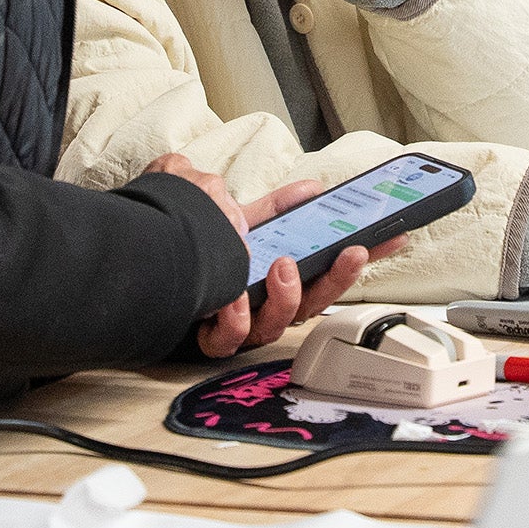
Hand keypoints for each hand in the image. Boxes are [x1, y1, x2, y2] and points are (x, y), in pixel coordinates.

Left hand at [145, 152, 409, 356]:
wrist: (131, 273)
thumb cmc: (184, 245)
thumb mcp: (230, 212)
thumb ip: (269, 206)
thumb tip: (310, 189)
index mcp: (273, 272)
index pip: (327, 265)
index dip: (364, 253)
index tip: (397, 234)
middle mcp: (261, 302)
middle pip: (314, 300)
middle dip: (339, 278)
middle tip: (354, 251)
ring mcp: (238, 322)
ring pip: (277, 323)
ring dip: (288, 296)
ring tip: (282, 265)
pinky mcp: (207, 337)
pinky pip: (228, 337)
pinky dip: (234, 316)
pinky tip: (231, 295)